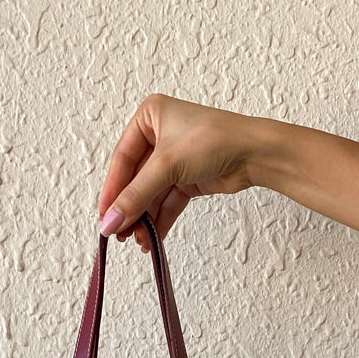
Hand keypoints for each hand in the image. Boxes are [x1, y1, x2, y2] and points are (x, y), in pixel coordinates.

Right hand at [97, 93, 263, 250]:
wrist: (254, 153)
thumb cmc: (215, 139)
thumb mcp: (167, 166)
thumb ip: (135, 196)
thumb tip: (109, 221)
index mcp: (149, 117)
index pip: (122, 159)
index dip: (112, 190)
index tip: (104, 217)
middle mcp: (159, 135)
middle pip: (135, 179)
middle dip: (129, 208)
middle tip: (118, 233)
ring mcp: (174, 158)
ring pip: (151, 193)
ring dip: (143, 218)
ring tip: (136, 240)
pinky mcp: (187, 177)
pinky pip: (166, 201)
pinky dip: (159, 219)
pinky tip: (151, 238)